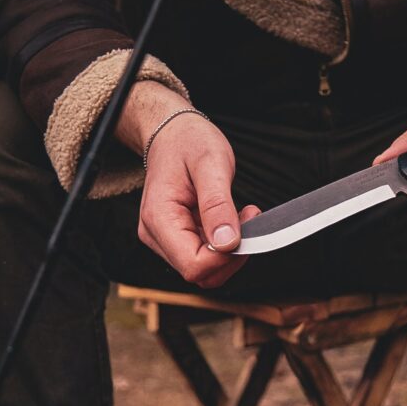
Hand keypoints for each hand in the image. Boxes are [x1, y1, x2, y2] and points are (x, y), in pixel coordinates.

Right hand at [117, 81, 259, 287]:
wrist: (173, 132)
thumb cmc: (188, 142)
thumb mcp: (210, 164)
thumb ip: (217, 205)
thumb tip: (227, 243)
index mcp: (159, 218)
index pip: (194, 265)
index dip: (226, 257)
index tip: (247, 224)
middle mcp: (156, 235)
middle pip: (199, 272)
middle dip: (232, 254)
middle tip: (250, 217)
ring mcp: (164, 238)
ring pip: (204, 269)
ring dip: (231, 250)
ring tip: (243, 215)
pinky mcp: (176, 238)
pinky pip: (204, 256)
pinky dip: (225, 244)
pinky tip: (231, 219)